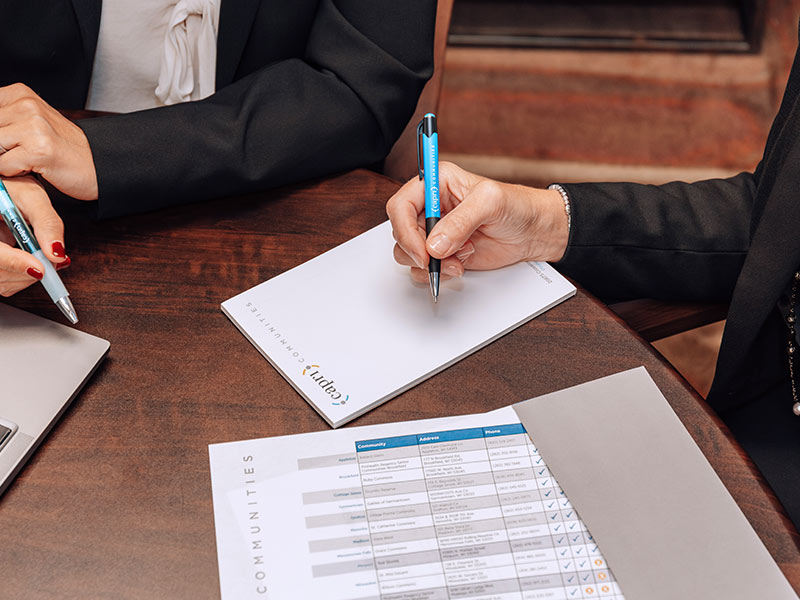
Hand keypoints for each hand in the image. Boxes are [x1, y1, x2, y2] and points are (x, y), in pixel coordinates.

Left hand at [0, 83, 97, 200]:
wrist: (98, 164)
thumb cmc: (63, 148)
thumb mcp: (30, 122)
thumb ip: (3, 120)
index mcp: (20, 94)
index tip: (7, 139)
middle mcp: (26, 105)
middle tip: (18, 152)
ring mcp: (34, 127)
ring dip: (3, 160)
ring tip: (24, 159)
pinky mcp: (39, 150)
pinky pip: (2, 165)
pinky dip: (12, 172)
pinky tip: (32, 168)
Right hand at [0, 176, 69, 296]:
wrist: (3, 193)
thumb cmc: (12, 189)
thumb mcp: (31, 196)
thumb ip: (46, 223)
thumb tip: (58, 253)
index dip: (14, 263)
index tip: (39, 268)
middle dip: (27, 271)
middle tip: (49, 262)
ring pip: (1, 282)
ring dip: (26, 276)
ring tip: (39, 256)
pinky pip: (3, 282)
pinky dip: (22, 277)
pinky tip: (30, 261)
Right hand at [386, 162, 568, 282]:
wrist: (534, 233)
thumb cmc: (516, 206)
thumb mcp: (490, 203)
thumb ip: (461, 221)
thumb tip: (434, 244)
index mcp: (436, 183)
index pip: (401, 205)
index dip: (405, 229)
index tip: (421, 249)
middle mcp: (430, 207)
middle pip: (400, 232)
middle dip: (418, 250)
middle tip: (438, 259)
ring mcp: (435, 232)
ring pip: (408, 253)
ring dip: (430, 264)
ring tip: (457, 261)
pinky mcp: (442, 253)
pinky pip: (423, 268)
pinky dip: (438, 273)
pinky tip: (460, 265)